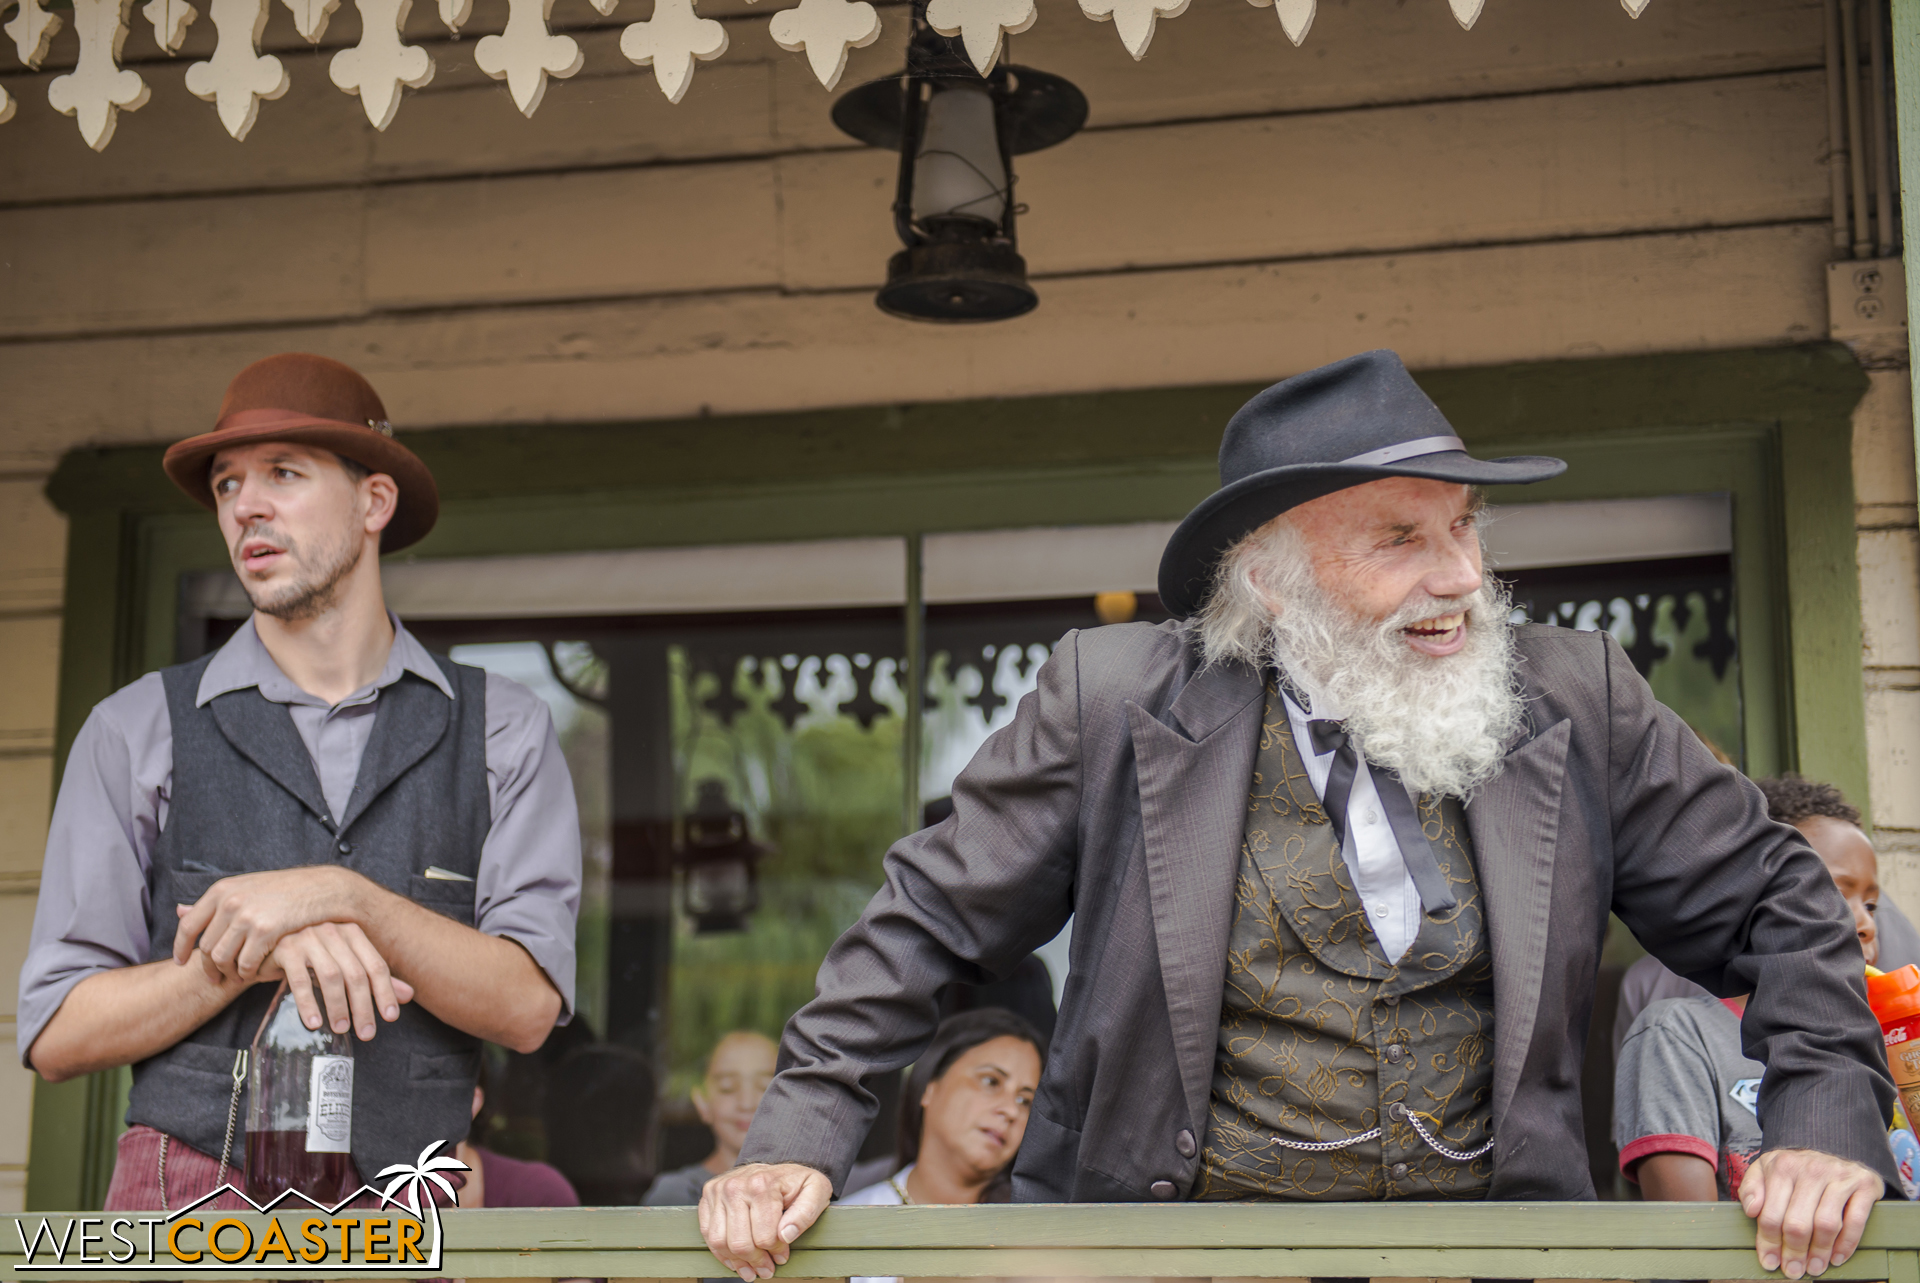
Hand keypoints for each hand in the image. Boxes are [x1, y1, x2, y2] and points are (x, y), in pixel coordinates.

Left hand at [173, 866, 362, 981]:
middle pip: (206, 947)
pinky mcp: (266, 930)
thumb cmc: (286, 889)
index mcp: (223, 890)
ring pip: (222, 958)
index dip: (181, 947)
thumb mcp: (246, 888)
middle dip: (209, 967)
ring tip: (240, 976)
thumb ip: (215, 903)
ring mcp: (247, 916)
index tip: (181, 962)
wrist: (324, 888)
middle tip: (217, 978)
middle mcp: (231, 901)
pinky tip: (258, 973)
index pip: (188, 925)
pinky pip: (246, 963)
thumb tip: (178, 910)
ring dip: (229, 972)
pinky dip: (250, 973)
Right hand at [256, 923, 414, 1039]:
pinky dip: (308, 1003)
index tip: (391, 1017)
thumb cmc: (314, 957)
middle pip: (356, 974)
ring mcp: (308, 938)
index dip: (386, 992)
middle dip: (363, 1006)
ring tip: (342, 1030)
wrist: (270, 944)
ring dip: (338, 1006)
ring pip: (331, 976)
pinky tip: (314, 1023)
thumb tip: (408, 996)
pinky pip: (299, 980)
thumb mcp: (345, 964)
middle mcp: (333, 931)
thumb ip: (374, 978)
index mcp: (353, 933)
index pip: (376, 965)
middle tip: (366, 1034)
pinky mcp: (286, 949)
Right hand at [697, 1162, 832, 1281]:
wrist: (775, 1166)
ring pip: (720, 1242)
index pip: (765, 1237)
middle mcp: (736, 1186)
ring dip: (737, 1262)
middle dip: (756, 1262)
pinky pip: (708, 1235)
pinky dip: (721, 1253)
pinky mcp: (708, 1197)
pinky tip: (735, 1259)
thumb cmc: (796, 1182)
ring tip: (751, 1269)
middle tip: (767, 1269)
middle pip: (740, 1243)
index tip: (782, 1256)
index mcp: (762, 1185)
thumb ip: (806, 1213)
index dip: (776, 1252)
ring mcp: (718, 1191)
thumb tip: (786, 1235)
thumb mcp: (816, 1191)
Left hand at [1739, 1148, 1883, 1277]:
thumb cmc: (1796, 1166)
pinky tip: (1837, 1258)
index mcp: (1782, 1167)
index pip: (1771, 1213)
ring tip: (1815, 1268)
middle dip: (1794, 1252)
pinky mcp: (1864, 1185)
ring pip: (1826, 1224)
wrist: (1836, 1143)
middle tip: (1794, 1270)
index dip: (1768, 1242)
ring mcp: (1839, 1177)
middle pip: (1798, 1222)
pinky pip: (1856, 1221)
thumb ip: (1752, 1187)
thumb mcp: (1766, 1167)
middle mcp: (1810, 1171)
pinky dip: (1846, 1244)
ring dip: (1819, 1252)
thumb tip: (1751, 1210)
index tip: (1769, 1262)